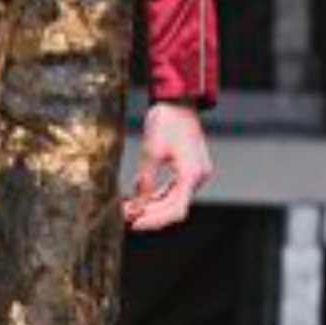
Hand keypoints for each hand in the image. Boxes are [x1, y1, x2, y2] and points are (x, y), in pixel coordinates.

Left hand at [123, 103, 214, 230]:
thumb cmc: (166, 121)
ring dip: (154, 207)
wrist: (179, 100)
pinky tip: (141, 200)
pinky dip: (159, 196)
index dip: (155, 221)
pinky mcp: (191, 169)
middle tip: (126, 218)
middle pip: (175, 208)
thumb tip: (137, 206)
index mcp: (191, 174)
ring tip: (130, 211)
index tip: (134, 224)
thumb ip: (144, 182)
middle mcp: (198, 177)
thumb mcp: (151, 152)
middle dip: (151, 215)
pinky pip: (175, 190)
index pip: (175, 210)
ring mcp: (197, 173)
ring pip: (175, 200)